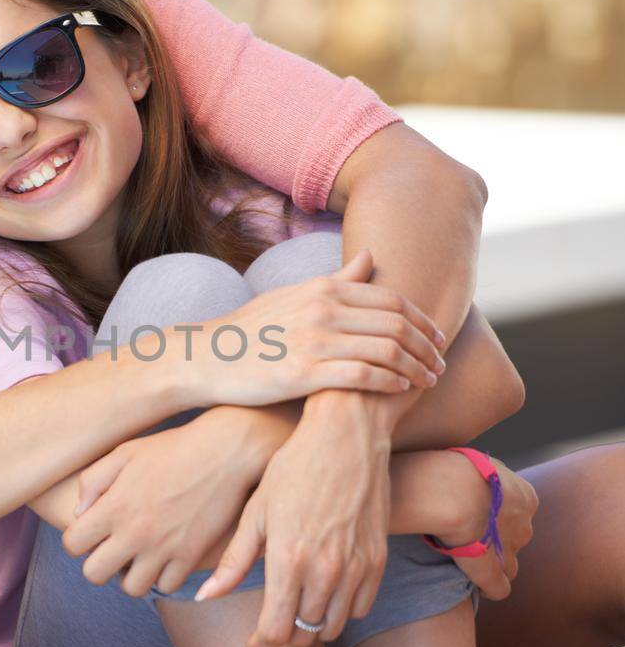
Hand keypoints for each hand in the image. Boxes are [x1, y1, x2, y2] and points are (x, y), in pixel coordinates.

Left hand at [61, 408, 286, 596]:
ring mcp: (164, 548)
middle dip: (98, 563)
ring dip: (131, 574)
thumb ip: (93, 481)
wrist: (227, 451)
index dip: (78, 539)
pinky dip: (163, 576)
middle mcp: (135, 532)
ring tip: (139, 554)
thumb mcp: (125, 452)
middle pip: (94, 574)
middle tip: (113, 547)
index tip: (92, 531)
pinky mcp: (191, 556)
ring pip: (131, 588)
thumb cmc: (173, 448)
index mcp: (114, 506)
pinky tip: (165, 556)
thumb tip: (78, 514)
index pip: (72, 544)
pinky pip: (167, 586)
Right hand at [181, 247, 444, 409]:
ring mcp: (313, 341)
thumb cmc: (252, 329)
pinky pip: (361, 376)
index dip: (422, 318)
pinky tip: (400, 390)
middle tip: (441, 363)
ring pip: (385, 350)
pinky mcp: (303, 373)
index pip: (391, 299)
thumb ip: (337, 279)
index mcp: (322, 288)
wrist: (206, 357)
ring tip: (427, 381)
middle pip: (396, 324)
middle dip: (426, 346)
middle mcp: (322, 310)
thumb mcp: (294, 294)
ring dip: (415, 367)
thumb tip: (370, 256)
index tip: (438, 337)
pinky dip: (388, 382)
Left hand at [192, 401, 392, 646]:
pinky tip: (326, 589)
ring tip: (298, 603)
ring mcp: (356, 568)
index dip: (261, 644)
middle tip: (273, 616)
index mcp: (287, 561)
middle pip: (304, 634)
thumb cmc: (293, 468)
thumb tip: (204, 596)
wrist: (346, 438)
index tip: (254, 642)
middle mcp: (325, 572)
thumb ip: (233, 561)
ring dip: (313, 624)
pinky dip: (342, 608)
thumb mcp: (255, 512)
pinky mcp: (378, 560)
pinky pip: (361, 607)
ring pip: (333, 626)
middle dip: (285, 631)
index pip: (275, 632)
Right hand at [429, 451, 539, 600]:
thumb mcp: (481, 461)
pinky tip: (474, 585)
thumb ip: (487, 475)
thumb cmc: (460, 470)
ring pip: (508, 565)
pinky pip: (499, 589)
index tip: (476, 515)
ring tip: (467, 561)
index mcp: (526, 498)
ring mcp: (511, 552)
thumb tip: (479, 474)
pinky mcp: (494, 573)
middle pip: (514, 539)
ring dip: (492, 565)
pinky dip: (489, 589)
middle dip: (496, 541)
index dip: (496, 517)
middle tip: (468, 537)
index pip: (517, 513)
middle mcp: (524, 526)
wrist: (456, 492)